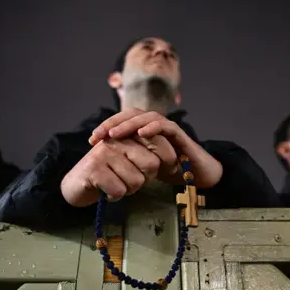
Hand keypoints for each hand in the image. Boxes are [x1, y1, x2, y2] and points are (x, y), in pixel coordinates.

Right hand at [60, 137, 172, 206]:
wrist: (75, 185)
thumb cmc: (109, 174)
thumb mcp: (131, 161)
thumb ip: (150, 156)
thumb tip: (177, 164)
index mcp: (128, 134)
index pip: (161, 145)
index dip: (166, 162)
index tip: (156, 170)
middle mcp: (117, 139)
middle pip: (152, 165)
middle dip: (145, 179)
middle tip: (128, 179)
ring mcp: (104, 153)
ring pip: (136, 181)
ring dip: (128, 189)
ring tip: (115, 183)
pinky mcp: (94, 169)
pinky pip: (120, 190)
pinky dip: (115, 196)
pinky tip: (105, 190)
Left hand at [88, 108, 222, 188]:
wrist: (197, 175)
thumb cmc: (169, 170)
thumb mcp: (141, 165)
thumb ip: (127, 159)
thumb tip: (103, 163)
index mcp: (143, 130)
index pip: (122, 120)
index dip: (106, 127)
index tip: (92, 140)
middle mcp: (153, 125)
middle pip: (131, 114)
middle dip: (112, 123)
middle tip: (98, 135)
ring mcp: (166, 127)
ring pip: (145, 116)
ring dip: (128, 124)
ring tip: (115, 134)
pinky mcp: (179, 133)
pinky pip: (165, 125)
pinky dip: (153, 127)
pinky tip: (141, 133)